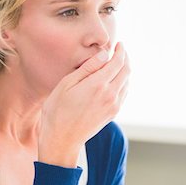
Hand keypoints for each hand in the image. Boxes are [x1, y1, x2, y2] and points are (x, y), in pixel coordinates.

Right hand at [38, 42, 129, 167]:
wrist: (62, 139)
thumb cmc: (58, 111)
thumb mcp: (66, 84)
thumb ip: (87, 68)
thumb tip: (104, 54)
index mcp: (98, 85)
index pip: (118, 62)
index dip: (120, 51)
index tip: (119, 44)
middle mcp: (110, 95)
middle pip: (127, 71)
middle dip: (125, 58)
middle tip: (119, 51)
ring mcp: (113, 106)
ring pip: (127, 83)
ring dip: (125, 71)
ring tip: (117, 64)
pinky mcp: (112, 114)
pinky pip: (124, 94)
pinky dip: (123, 83)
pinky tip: (115, 81)